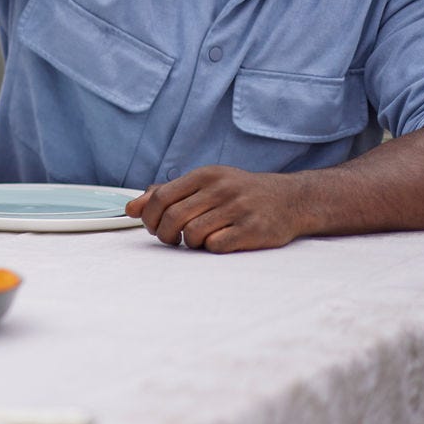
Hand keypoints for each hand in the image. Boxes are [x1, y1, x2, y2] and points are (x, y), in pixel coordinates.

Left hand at [126, 165, 314, 252]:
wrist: (292, 199)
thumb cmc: (239, 194)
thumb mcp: (205, 184)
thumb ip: (168, 193)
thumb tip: (131, 208)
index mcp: (205, 175)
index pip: (161, 198)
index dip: (150, 217)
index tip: (154, 227)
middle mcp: (221, 189)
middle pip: (173, 218)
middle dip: (166, 234)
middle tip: (173, 239)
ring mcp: (239, 208)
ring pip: (193, 234)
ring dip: (190, 243)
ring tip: (199, 240)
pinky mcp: (254, 230)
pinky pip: (216, 246)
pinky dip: (211, 248)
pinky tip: (219, 242)